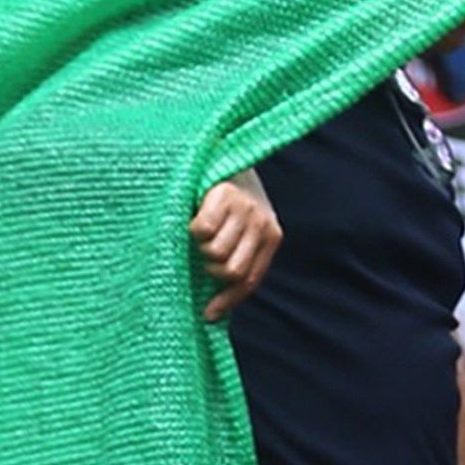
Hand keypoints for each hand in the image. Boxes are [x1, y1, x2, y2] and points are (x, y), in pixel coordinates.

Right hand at [191, 171, 280, 319]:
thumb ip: (239, 255)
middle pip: (231, 271)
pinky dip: (192, 230)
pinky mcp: (222, 195)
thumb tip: (215, 308)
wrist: (223, 150)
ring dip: (201, 248)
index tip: (208, 314)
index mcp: (271, 234)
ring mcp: (244, 208)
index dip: (228, 300)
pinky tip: (193, 219)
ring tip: (200, 235)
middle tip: (203, 256)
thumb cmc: (228, 197)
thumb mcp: (243, 228)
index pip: (251, 279)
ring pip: (216, 253)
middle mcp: (262, 222)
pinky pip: (202, 231)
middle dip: (212, 270)